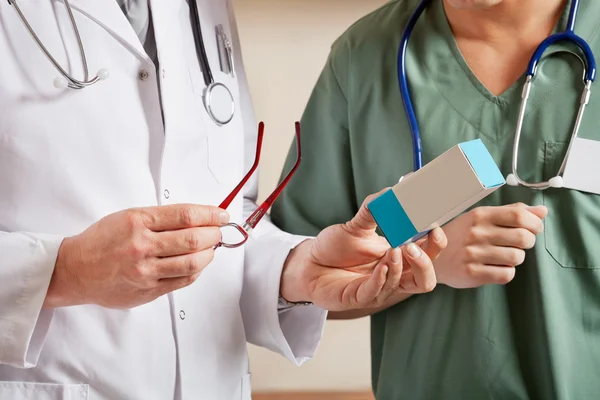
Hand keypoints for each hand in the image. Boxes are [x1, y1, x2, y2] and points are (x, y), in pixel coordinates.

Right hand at [45, 204, 229, 308]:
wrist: (76, 270)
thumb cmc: (102, 241)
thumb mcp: (128, 217)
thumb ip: (161, 218)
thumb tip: (197, 218)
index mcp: (137, 222)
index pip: (185, 215)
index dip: (210, 214)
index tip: (221, 215)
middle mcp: (142, 246)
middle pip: (192, 239)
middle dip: (213, 234)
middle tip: (218, 231)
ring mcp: (145, 271)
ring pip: (191, 263)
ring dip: (208, 254)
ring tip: (210, 248)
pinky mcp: (147, 290)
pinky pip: (182, 281)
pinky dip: (196, 271)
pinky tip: (197, 264)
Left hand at [280, 191, 447, 311]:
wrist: (309, 263)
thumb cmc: (336, 247)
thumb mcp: (356, 225)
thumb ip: (373, 208)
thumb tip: (390, 191)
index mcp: (399, 257)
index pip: (429, 255)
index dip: (437, 243)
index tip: (434, 225)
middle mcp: (393, 276)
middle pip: (425, 279)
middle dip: (425, 262)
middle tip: (412, 245)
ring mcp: (378, 289)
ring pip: (404, 287)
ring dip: (400, 267)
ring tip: (392, 249)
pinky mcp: (358, 298)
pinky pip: (376, 292)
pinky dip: (381, 279)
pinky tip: (380, 266)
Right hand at [434, 203, 547, 287]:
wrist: (430, 257)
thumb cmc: (460, 235)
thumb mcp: (481, 217)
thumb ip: (511, 212)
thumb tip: (542, 211)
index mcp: (480, 215)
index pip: (519, 216)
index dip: (534, 223)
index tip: (534, 228)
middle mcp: (476, 233)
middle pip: (524, 238)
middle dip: (528, 242)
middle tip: (519, 244)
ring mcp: (473, 254)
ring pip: (517, 258)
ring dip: (516, 258)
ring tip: (503, 256)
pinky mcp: (472, 273)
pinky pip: (506, 275)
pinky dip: (506, 272)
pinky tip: (495, 267)